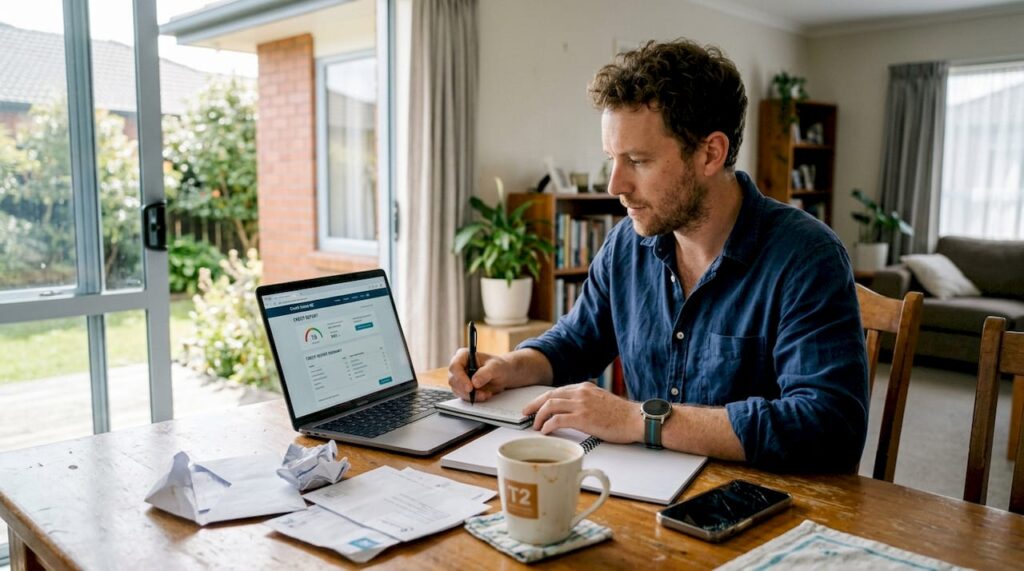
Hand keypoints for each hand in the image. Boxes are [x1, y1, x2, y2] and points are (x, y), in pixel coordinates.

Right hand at [448, 348, 517, 401]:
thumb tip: (474, 383)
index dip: (460, 378)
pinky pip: (463, 396)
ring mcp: (459, 378)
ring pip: (457, 390)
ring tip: (486, 394)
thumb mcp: (495, 367)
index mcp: (463, 356)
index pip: (455, 366)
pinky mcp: (462, 388)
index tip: (470, 388)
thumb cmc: (498, 367)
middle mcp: (458, 366)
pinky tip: (484, 395)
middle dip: (466, 390)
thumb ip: (485, 373)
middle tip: (480, 394)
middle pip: (453, 380)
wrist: (502, 375)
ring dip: (471, 395)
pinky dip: (473, 398)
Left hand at [522, 382, 642, 443]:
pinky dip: (548, 425)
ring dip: (539, 416)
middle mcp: (581, 393)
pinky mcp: (583, 418)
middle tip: (526, 414)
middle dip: (534, 405)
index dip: (543, 399)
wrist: (635, 419)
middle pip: (549, 395)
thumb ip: (587, 402)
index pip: (558, 391)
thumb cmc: (622, 415)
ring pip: (550, 406)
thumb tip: (574, 412)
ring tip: (536, 426)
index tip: (535, 406)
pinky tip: (545, 431)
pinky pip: (557, 420)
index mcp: (585, 388)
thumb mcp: (601, 401)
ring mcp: (581, 404)